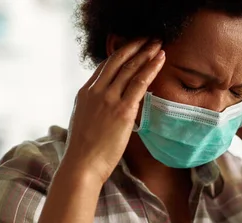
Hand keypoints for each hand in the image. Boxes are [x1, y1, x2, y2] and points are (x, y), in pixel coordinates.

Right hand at [63, 40, 164, 183]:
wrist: (82, 165)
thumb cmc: (85, 152)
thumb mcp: (85, 123)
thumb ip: (96, 111)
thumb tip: (107, 111)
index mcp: (85, 94)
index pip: (104, 68)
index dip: (120, 55)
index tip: (132, 48)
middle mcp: (96, 92)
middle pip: (117, 61)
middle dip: (135, 47)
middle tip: (148, 38)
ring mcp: (108, 99)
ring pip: (130, 69)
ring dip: (146, 53)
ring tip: (158, 43)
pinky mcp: (122, 110)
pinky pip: (139, 83)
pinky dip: (151, 68)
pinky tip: (159, 59)